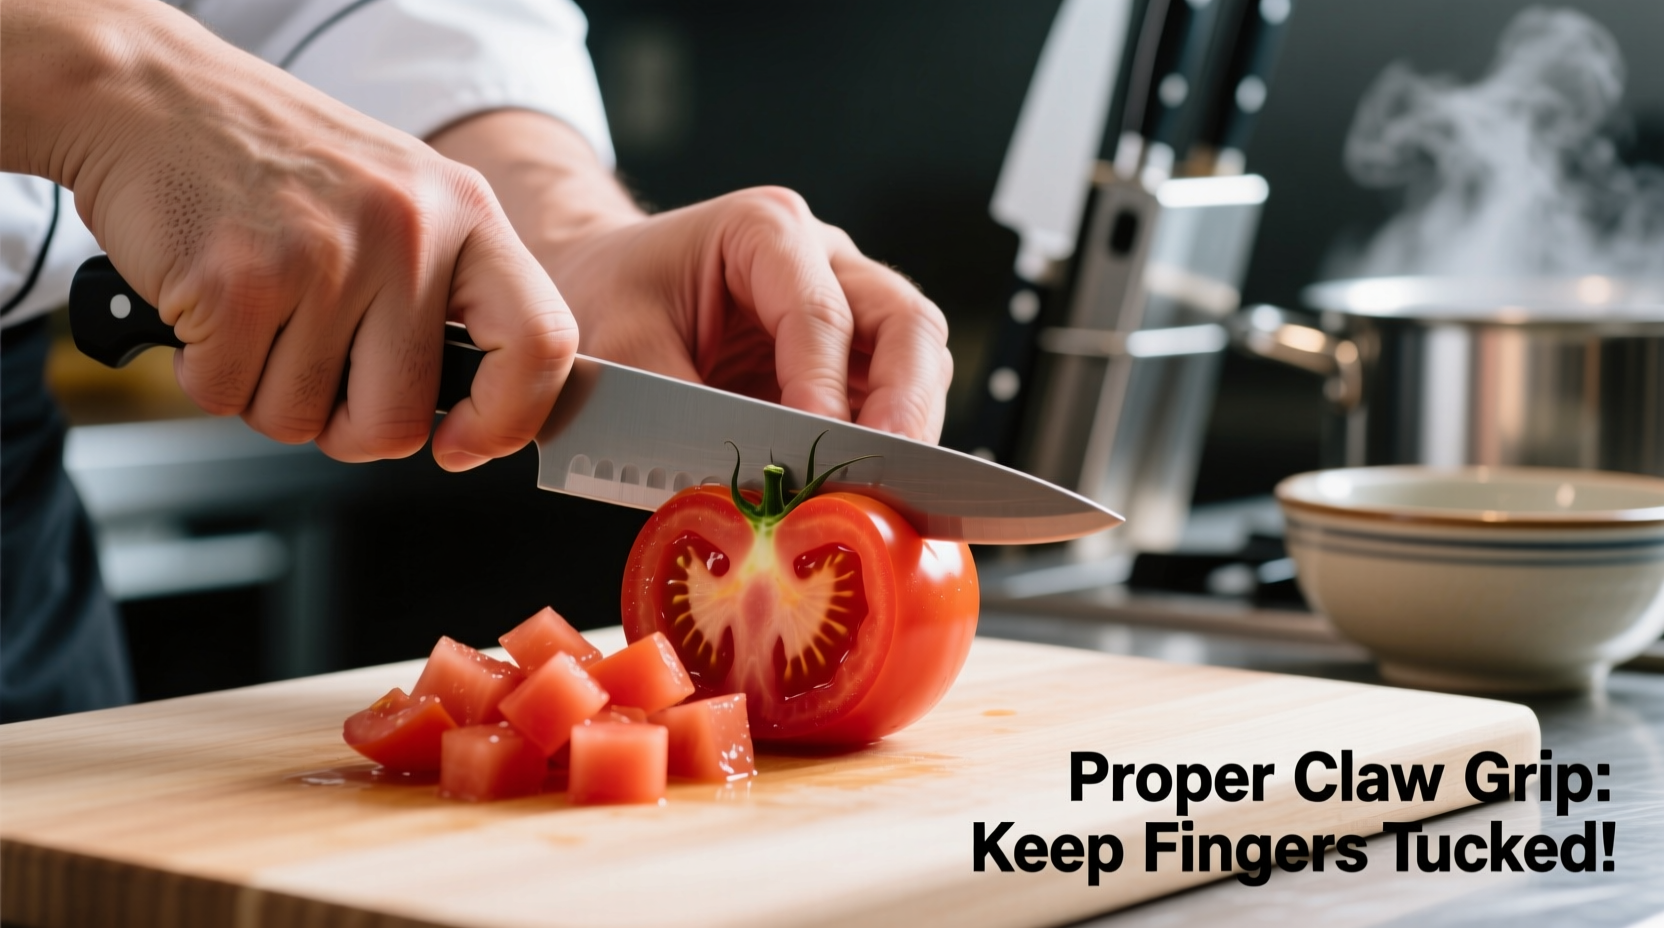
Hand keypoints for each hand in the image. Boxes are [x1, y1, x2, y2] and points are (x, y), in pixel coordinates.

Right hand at [1, 0, 575, 469]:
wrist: (152, 95)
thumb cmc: (280, 163)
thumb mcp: (402, 199)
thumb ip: (449, 293)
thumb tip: (481, 414)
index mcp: (466, 213)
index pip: (541, 342)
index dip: (509, 419)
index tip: (462, 442)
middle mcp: (406, 232)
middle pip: (400, 420)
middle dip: (349, 427)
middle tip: (318, 372)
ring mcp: (323, 257)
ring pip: (303, 420)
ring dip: (268, 392)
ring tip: (260, 313)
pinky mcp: (237, 282)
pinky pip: (229, 397)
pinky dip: (209, 373)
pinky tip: (212, 307)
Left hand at [432, 111, 952, 441]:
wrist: (595, 284)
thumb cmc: (606, 298)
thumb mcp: (620, 350)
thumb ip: (681, 412)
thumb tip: (743, 485)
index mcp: (765, 231)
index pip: (820, 314)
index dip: (824, 393)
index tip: (816, 457)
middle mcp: (823, 258)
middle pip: (906, 324)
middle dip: (905, 405)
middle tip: (889, 475)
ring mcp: (848, 303)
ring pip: (919, 359)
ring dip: (909, 427)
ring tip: (883, 491)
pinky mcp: (849, 356)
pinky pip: (895, 394)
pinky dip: (890, 442)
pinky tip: (867, 486)